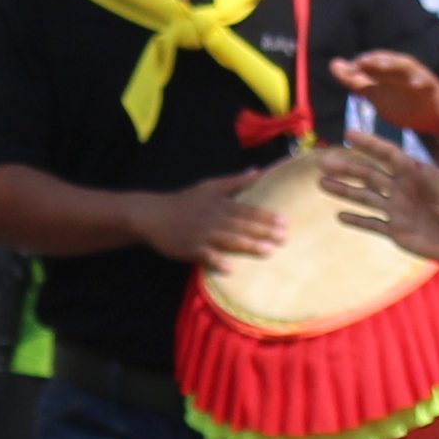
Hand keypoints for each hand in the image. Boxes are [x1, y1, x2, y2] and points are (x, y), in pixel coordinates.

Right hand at [145, 174, 285, 270]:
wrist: (153, 215)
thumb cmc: (185, 201)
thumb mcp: (209, 186)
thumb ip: (235, 181)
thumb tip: (258, 171)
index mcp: (219, 202)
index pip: (247, 208)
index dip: (266, 214)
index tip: (285, 221)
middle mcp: (213, 216)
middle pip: (242, 223)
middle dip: (263, 230)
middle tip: (284, 237)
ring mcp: (201, 233)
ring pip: (228, 238)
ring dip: (248, 244)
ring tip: (267, 250)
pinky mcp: (189, 247)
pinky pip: (205, 254)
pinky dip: (217, 260)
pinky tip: (230, 268)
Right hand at [316, 138, 438, 278]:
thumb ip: (425, 178)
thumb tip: (402, 161)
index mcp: (417, 173)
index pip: (388, 155)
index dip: (370, 144)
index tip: (350, 135)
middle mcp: (404, 189)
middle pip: (370, 175)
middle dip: (348, 168)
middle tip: (324, 162)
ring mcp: (399, 211)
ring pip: (366, 198)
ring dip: (345, 191)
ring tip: (323, 184)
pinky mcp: (399, 233)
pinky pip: (373, 225)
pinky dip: (357, 220)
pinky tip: (340, 215)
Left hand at [330, 49, 438, 138]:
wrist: (432, 118)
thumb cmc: (402, 103)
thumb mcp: (374, 93)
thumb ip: (355, 80)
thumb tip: (333, 63)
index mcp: (387, 71)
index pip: (371, 63)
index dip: (360, 64)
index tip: (346, 69)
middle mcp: (401, 70)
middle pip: (388, 61)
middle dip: (375, 60)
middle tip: (361, 62)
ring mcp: (418, 77)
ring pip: (406, 67)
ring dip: (395, 65)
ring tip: (382, 65)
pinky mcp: (432, 88)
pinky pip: (427, 82)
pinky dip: (422, 81)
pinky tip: (416, 83)